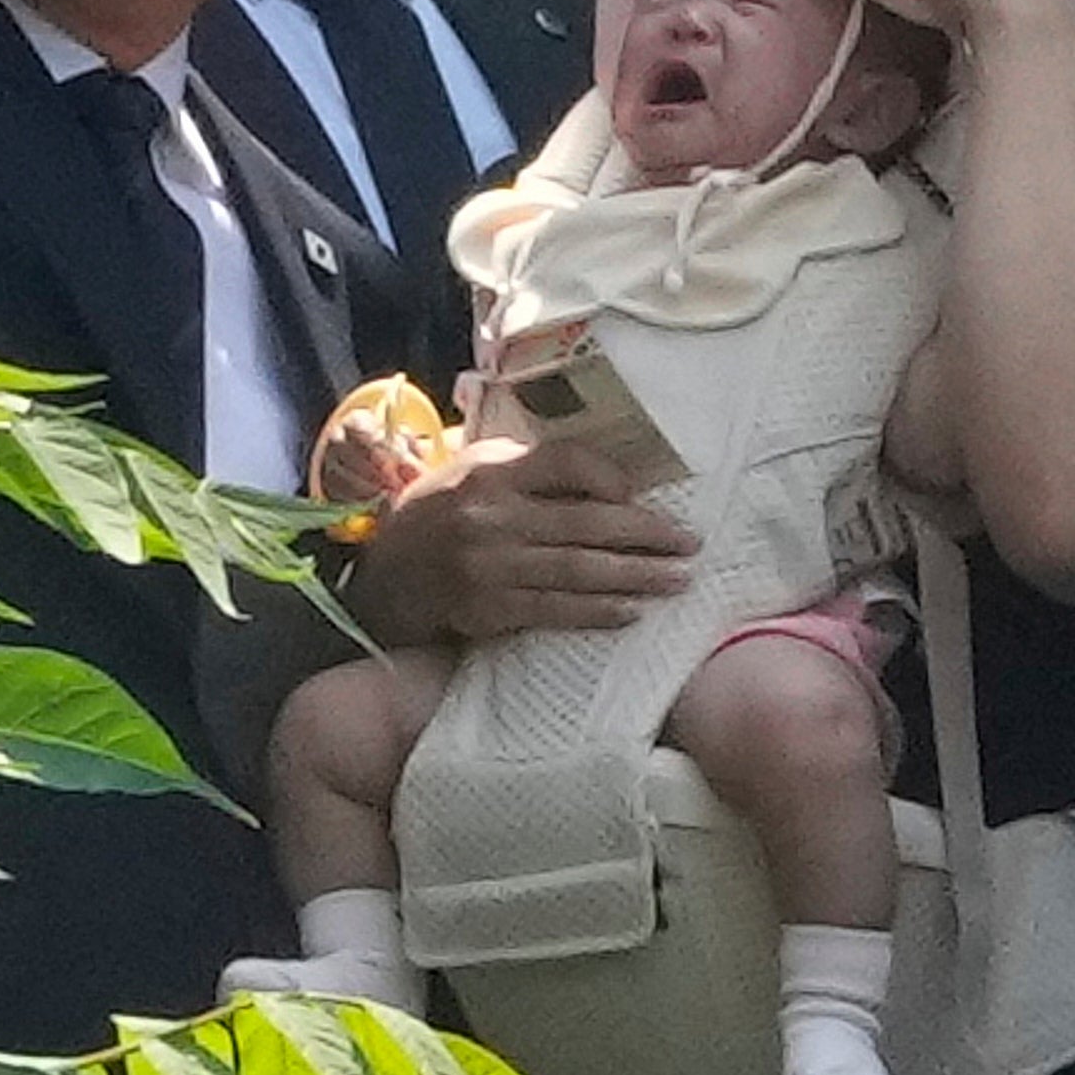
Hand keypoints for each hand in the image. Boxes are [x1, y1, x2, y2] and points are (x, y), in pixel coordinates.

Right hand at [347, 436, 695, 643]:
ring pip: (578, 570)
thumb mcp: (475, 470)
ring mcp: (490, 567)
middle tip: (689, 543)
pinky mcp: (489, 609)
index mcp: (492, 472)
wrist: (385, 575)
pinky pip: (554, 611)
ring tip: (677, 579)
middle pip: (585, 522)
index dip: (608, 476)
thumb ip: (530, 468)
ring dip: (635, 576)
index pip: (564, 462)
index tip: (639, 493)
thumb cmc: (444, 513)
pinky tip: (631, 611)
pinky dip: (597, 612)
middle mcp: (492, 517)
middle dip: (645, 534)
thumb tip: (609, 481)